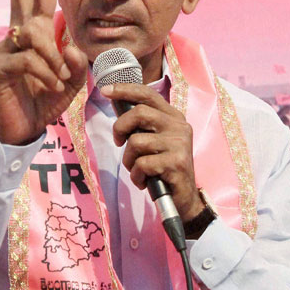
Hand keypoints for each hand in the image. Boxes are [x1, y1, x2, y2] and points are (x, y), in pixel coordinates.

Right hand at [0, 0, 87, 144]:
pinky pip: (27, 60)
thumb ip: (76, 62)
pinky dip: (45, 73)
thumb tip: (71, 46)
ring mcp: (6, 50)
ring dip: (53, 56)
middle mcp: (19, 36)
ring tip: (59, 79)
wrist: (23, 129)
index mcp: (37, 34)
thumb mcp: (70, 80)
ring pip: (33, 34)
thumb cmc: (45, 100)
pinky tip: (51, 86)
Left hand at [101, 83, 204, 221]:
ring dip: (129, 160)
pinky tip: (144, 182)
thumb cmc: (163, 168)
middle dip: (120, 127)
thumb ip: (142, 125)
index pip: (148, 95)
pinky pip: (142, 164)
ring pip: (136, 141)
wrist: (184, 199)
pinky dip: (137, 176)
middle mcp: (179, 126)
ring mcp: (179, 144)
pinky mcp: (176, 163)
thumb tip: (117, 105)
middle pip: (139, 113)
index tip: (106, 91)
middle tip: (118, 142)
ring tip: (137, 170)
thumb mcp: (156, 141)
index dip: (125, 90)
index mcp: (173, 117)